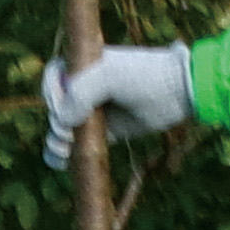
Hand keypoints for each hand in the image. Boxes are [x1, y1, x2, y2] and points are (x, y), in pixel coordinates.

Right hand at [39, 42, 192, 168]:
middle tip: (69, 133)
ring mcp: (94, 111)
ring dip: (56, 141)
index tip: (61, 106)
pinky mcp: (105, 132)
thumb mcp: (109, 75)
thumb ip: (81, 93)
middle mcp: (86, 87)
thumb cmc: (144, 76)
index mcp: (84, 66)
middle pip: (56, 107)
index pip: (53, 78)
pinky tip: (61, 163)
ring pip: (63, 128)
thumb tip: (61, 120)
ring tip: (64, 151)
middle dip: (56, 123)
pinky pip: (78, 144)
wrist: (177, 92)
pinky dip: (65, 155)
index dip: (52, 93)